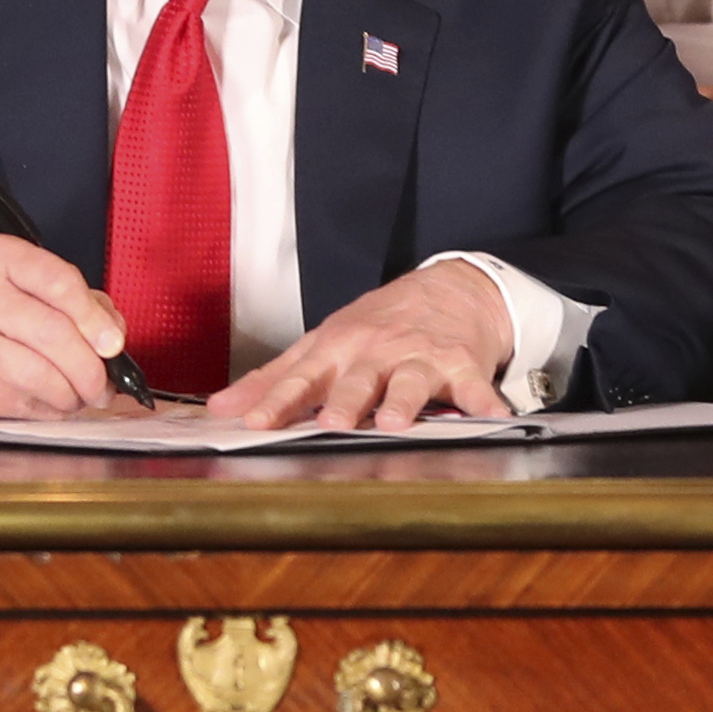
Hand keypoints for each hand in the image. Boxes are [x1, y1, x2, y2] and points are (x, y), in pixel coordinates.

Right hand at [0, 237, 133, 419]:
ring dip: (70, 395)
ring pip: (37, 374)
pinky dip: (46, 410)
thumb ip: (75, 302)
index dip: (94, 318)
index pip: (59, 282)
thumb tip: (113, 338)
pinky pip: (19, 402)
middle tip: (102, 385)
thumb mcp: (20, 286)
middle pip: (52, 333)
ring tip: (79, 398)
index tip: (113, 344)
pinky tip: (51, 405)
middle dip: (89, 368)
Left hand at [210, 264, 513, 430]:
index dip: (276, 401)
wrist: (450, 288)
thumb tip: (221, 407)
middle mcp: (378, 353)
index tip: (254, 423)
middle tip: (332, 423)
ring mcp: (422, 358)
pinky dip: (485, 403)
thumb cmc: (379, 324)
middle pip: (358, 380)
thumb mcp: (322, 343)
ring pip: (412, 382)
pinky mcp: (463, 366)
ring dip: (405, 401)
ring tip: (396, 422)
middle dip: (345, 401)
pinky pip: (476, 388)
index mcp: (338, 349)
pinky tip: (491, 417)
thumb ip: (273, 378)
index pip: (301, 378)